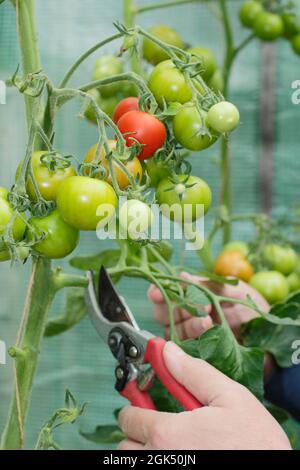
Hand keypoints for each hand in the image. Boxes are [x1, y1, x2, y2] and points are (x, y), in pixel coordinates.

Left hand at [118, 342, 290, 449]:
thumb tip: (167, 351)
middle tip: (160, 424)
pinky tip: (181, 453)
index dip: (137, 405)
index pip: (130, 417)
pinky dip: (157, 459)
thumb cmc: (256, 441)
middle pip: (126, 443)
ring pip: (135, 460)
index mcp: (169, 434)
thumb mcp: (229, 397)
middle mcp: (160, 459)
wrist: (272, 468)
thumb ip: (193, 373)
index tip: (144, 402)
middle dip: (138, 430)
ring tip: (172, 442)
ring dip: (145, 450)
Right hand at [148, 272, 269, 341]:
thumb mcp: (233, 290)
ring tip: (207, 320)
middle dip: (173, 308)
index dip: (158, 292)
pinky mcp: (197, 354)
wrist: (271, 340)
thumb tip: (183, 276)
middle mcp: (187, 316)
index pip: (165, 294)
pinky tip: (208, 330)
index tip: (157, 293)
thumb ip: (207, 284)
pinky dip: (194, 338)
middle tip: (195, 305)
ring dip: (188, 323)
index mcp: (192, 296)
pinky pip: (185, 349)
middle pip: (163, 314)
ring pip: (173, 331)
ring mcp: (192, 336)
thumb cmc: (252, 310)